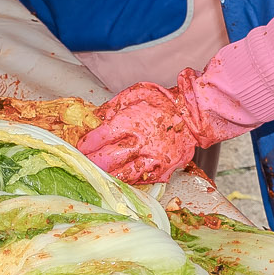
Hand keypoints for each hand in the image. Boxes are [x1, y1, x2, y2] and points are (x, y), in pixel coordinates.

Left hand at [79, 78, 229, 183]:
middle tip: (83, 164)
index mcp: (129, 122)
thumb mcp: (133, 94)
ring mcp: (152, 159)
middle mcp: (140, 143)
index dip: (86, 145)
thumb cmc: (161, 101)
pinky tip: (118, 178)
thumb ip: (111, 108)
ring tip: (97, 175)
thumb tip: (94, 119)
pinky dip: (127, 180)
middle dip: (91, 164)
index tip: (82, 147)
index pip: (98, 139)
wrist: (192, 113)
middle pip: (106, 160)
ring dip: (107, 176)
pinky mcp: (162, 170)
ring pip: (122, 175)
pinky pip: (140, 180)